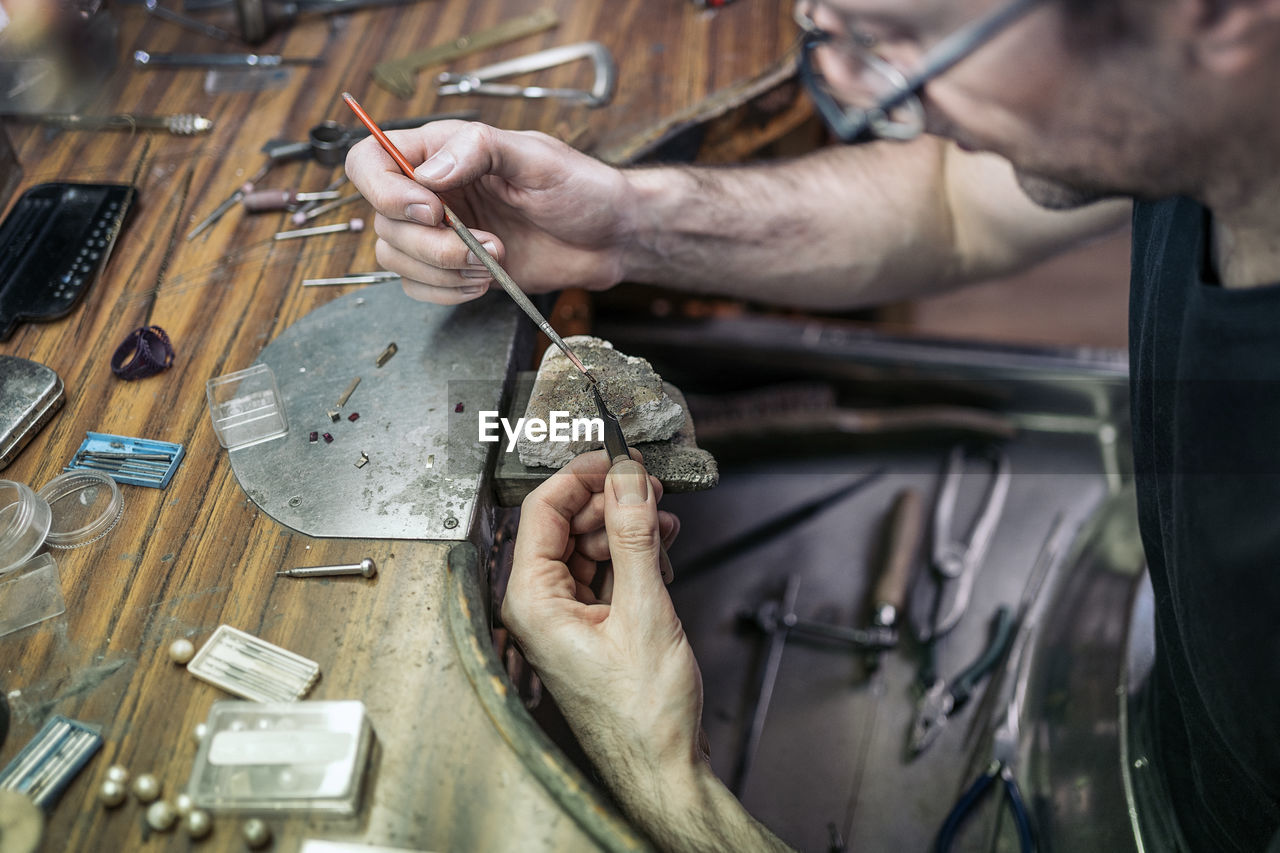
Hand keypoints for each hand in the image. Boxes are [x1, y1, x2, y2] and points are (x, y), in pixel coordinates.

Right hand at [345, 121, 636, 304]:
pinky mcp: (453, 267)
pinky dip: (445, 292)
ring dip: (441, 271)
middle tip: (482, 246)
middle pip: (382, 220)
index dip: (384, 190)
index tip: (431, 209)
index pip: (369, 161)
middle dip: (430, 244)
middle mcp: (432, 190)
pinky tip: (482, 282)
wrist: (608, 238)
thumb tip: (429, 170)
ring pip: (395, 257)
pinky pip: (417, 286)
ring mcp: (440, 231)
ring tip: (491, 263)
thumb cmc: (580, 189)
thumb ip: (480, 150)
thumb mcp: (536, 157)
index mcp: (442, 150)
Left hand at [502, 451, 703, 794]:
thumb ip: (633, 536)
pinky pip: (605, 572)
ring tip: (664, 526)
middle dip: (611, 502)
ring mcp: (565, 617)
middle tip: (651, 487)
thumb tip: (627, 478)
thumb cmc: (642, 715)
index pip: (541, 510)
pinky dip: (634, 557)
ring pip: (589, 546)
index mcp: (531, 601)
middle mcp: (539, 607)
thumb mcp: (644, 610)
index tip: (618, 457)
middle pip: (566, 524)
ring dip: (627, 529)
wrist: (662, 768)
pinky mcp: (591, 627)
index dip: (581, 475)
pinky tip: (661, 556)